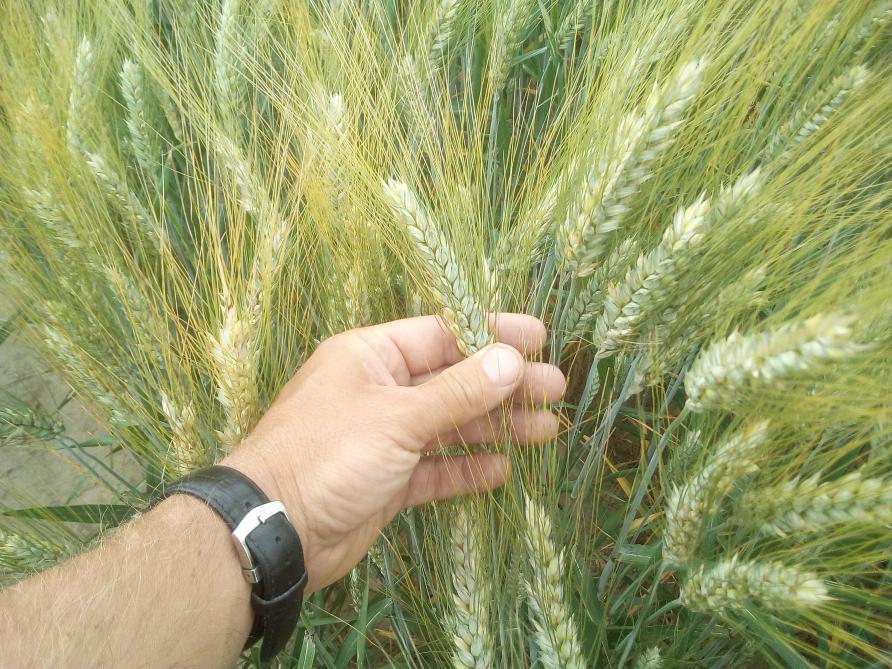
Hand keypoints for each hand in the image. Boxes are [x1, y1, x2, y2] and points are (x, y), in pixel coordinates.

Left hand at [224, 314, 564, 590]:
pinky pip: (435, 468)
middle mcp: (379, 390)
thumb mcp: (397, 416)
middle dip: (503, 385)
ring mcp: (382, 437)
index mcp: (371, 356)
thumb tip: (511, 360)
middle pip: (452, 380)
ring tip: (546, 430)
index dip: (492, 335)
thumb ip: (458, 391)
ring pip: (449, 425)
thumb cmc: (329, 454)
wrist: (275, 531)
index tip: (539, 338)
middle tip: (555, 388)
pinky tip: (502, 469)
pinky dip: (466, 468)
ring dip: (494, 427)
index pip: (442, 334)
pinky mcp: (386, 481)